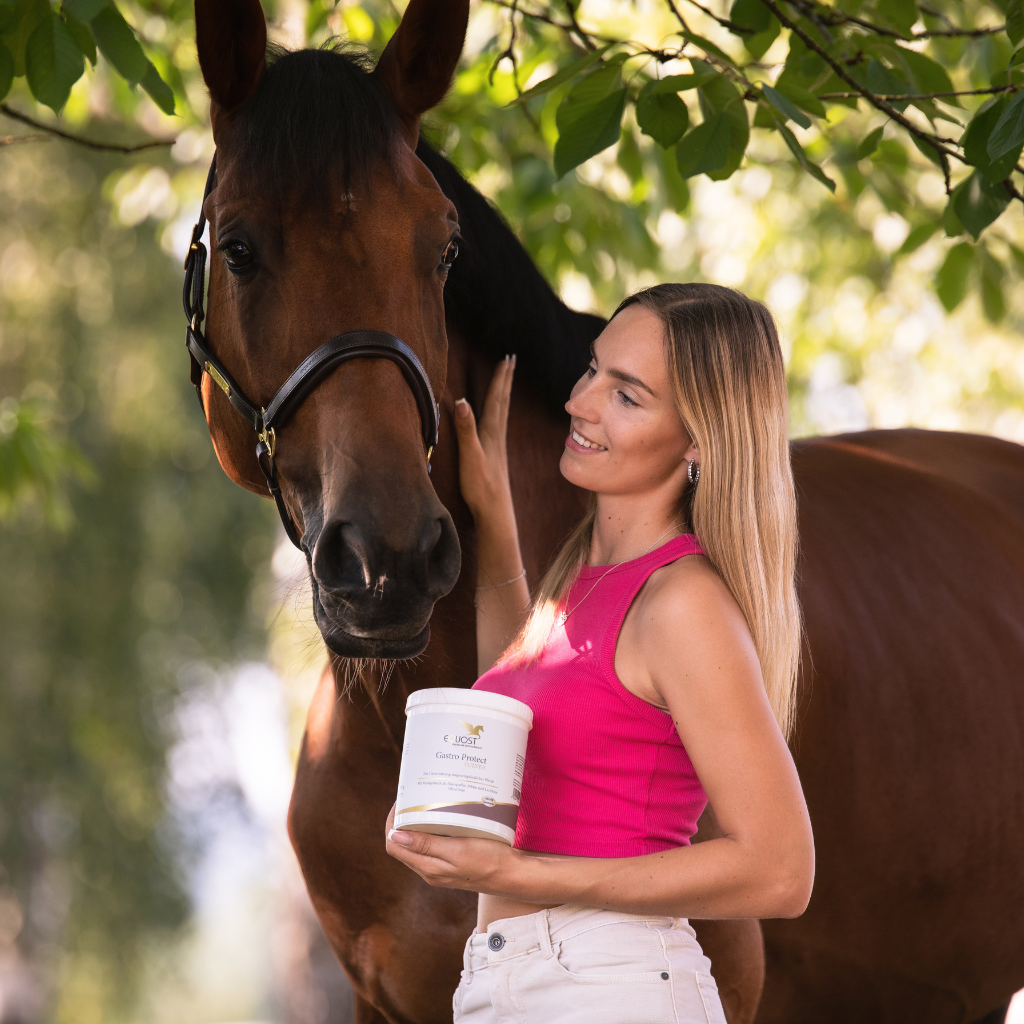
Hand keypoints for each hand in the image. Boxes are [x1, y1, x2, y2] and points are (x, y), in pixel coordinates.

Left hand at [385, 803, 520, 893]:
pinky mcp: (451, 864)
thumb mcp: (458, 850)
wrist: (513, 875)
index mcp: (428, 868)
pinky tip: (440, 818)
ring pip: (416, 845)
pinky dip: (429, 831)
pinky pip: (431, 847)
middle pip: (402, 845)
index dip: (392, 823)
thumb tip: (394, 836)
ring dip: (414, 825)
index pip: (394, 846)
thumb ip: (426, 845)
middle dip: (401, 821)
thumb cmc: (489, 860)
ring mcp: (440, 869)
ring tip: (423, 804)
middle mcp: (430, 871)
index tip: (400, 802)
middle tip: (411, 798)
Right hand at [454, 355, 514, 521]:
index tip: (506, 358)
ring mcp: (497, 447)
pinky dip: (498, 413)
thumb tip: (462, 401)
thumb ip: (466, 430)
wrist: (495, 513)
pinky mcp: (494, 457)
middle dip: (505, 380)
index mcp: (491, 433)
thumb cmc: (481, 486)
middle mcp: (497, 436)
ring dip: (503, 394)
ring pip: (501, 413)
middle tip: (511, 360)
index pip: (496, 399)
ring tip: (505, 381)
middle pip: (502, 401)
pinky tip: (496, 418)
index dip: (500, 378)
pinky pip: (497, 426)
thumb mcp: (471, 456)